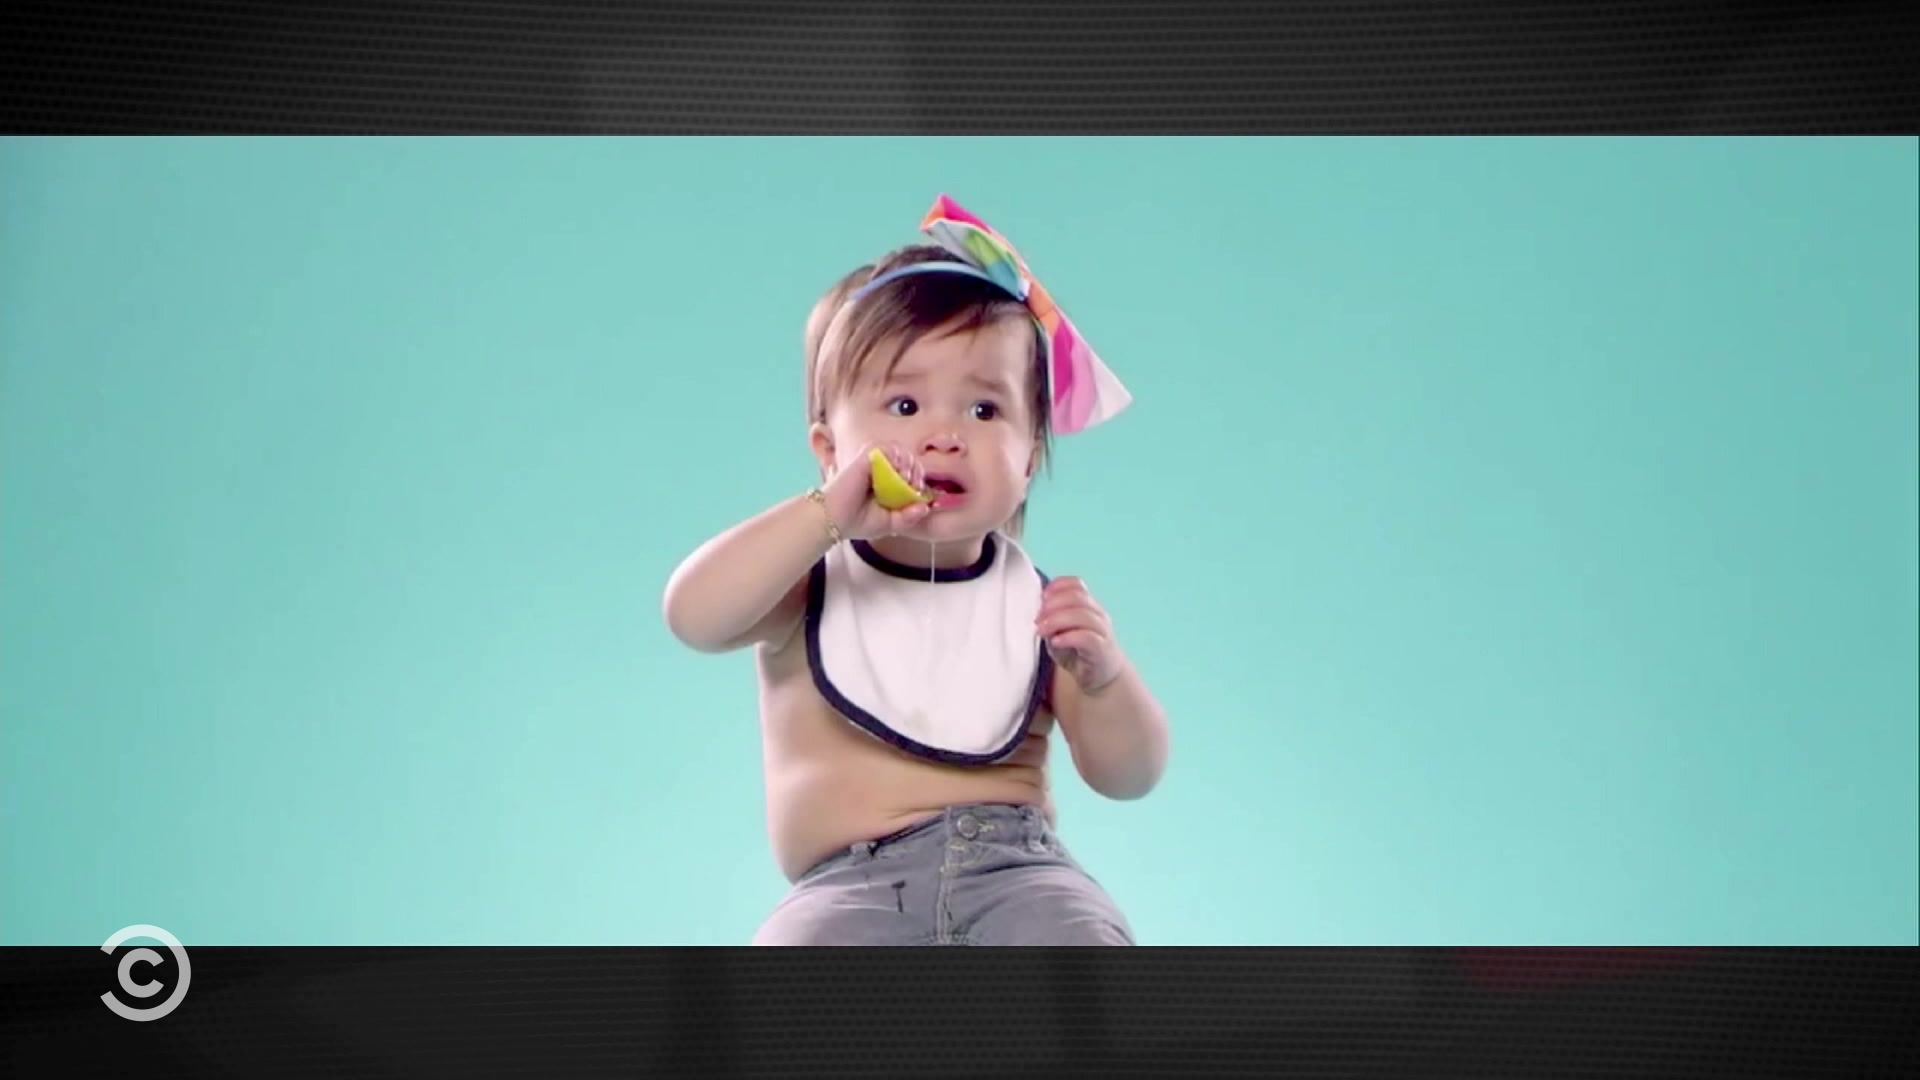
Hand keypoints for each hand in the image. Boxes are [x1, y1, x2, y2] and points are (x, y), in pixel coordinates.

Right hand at [820, 441, 933, 540]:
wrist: (832, 520)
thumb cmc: (857, 521)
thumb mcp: (889, 523)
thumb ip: (908, 517)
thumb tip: (926, 507)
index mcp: (885, 481)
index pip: (910, 472)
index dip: (919, 479)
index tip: (920, 492)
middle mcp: (880, 468)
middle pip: (909, 459)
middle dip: (918, 471)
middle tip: (916, 485)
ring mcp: (873, 459)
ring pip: (901, 451)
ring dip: (910, 464)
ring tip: (907, 479)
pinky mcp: (866, 455)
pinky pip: (889, 448)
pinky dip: (898, 459)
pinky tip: (899, 473)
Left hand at [1036, 576, 1122, 692]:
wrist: (1101, 678)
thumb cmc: (1077, 653)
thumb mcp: (1058, 633)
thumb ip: (1050, 621)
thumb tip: (1036, 611)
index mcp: (1088, 606)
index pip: (1077, 584)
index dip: (1058, 586)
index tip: (1041, 597)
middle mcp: (1098, 615)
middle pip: (1078, 597)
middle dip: (1053, 604)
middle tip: (1038, 618)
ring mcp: (1103, 631)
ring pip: (1083, 615)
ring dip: (1057, 620)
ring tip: (1041, 630)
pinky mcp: (1102, 650)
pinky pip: (1087, 638)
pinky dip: (1068, 637)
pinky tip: (1056, 642)